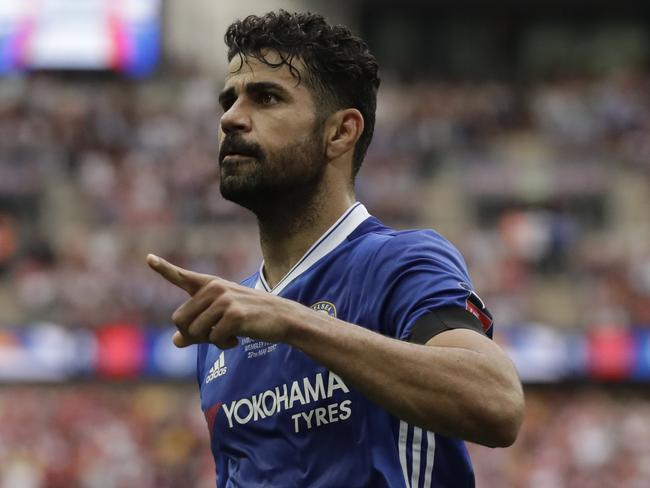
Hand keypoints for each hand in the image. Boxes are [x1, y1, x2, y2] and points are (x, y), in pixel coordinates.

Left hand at [146, 254, 296, 348]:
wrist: (282, 318)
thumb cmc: (251, 317)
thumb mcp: (222, 320)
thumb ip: (197, 328)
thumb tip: (175, 341)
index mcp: (211, 285)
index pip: (183, 277)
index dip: (164, 269)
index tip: (148, 258)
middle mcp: (215, 289)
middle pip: (179, 320)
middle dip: (192, 335)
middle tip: (212, 336)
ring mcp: (225, 300)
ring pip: (194, 332)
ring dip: (209, 341)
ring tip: (229, 335)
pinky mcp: (234, 315)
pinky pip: (214, 339)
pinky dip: (224, 345)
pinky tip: (238, 339)